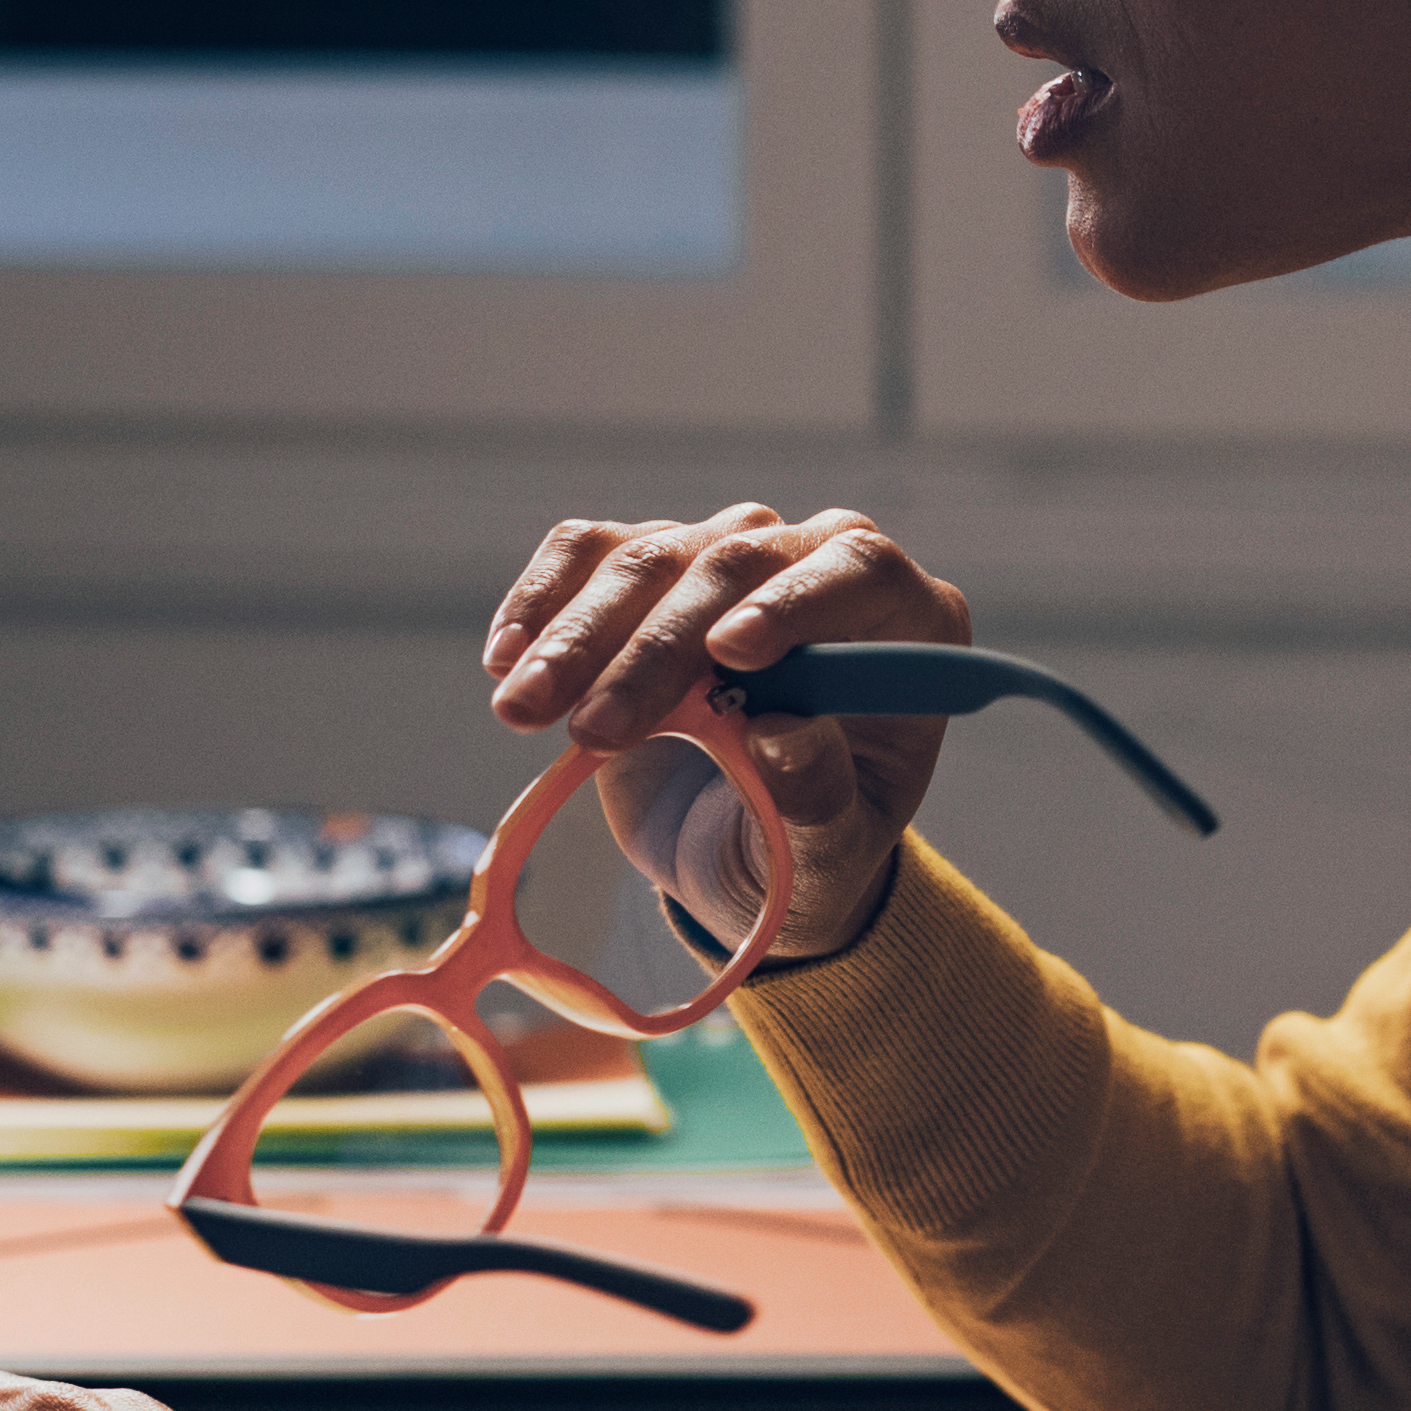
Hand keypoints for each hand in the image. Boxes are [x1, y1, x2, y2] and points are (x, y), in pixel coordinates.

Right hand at [484, 502, 973, 956]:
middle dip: (655, 649)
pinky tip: (507, 659)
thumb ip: (820, 801)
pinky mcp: (648, 572)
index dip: (794, 602)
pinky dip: (542, 600)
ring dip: (579, 635)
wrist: (746, 850)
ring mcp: (728, 559)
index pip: (857, 572)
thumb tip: (784, 735)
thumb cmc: (811, 851)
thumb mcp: (828, 856)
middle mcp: (817, 567)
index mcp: (903, 623)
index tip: (730, 655)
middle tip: (594, 732)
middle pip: (737, 562)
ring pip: (650, 557)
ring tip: (524, 710)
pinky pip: (589, 554)